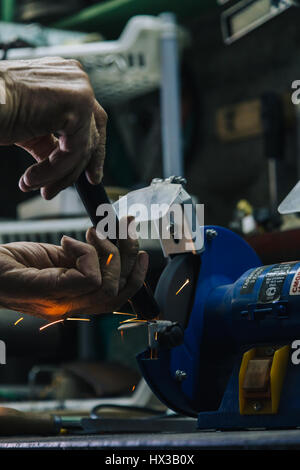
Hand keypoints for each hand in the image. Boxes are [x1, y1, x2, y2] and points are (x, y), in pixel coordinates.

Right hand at [0, 57, 106, 198]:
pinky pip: (73, 151)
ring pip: (82, 147)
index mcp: (68, 79)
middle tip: (60, 187)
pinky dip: (53, 170)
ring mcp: (80, 92)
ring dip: (58, 174)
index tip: (89, 175)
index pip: (92, 119)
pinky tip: (31, 178)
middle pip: (94, 133)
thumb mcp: (29, 127)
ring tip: (35, 185)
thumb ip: (50, 143)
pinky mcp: (77, 107)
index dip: (92, 151)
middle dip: (79, 167)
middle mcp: (77, 80)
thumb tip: (64, 166)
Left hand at [0, 230, 147, 320]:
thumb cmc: (13, 263)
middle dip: (129, 256)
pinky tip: (67, 241)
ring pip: (109, 286)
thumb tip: (109, 243)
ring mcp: (61, 304)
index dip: (136, 276)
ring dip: (108, 251)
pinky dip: (86, 252)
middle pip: (118, 293)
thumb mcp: (54, 259)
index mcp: (73, 302)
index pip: (116, 299)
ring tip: (93, 232)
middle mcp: (70, 308)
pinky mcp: (51, 293)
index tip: (139, 248)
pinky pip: (89, 276)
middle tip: (124, 227)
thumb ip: (81, 258)